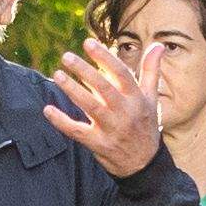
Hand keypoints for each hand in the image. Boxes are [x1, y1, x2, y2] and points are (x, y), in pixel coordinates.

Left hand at [38, 39, 166, 176]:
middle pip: (104, 88)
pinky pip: (77, 131)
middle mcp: (125, 112)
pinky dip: (62, 122)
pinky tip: (48, 110)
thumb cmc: (145, 124)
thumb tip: (158, 45)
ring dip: (73, 90)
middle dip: (85, 72)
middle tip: (67, 56)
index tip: (88, 43)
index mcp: (137, 99)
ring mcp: (111, 129)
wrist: (144, 163)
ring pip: (91, 107)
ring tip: (58, 75)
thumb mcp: (151, 98)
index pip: (121, 74)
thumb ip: (151, 70)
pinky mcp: (98, 144)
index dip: (105, 57)